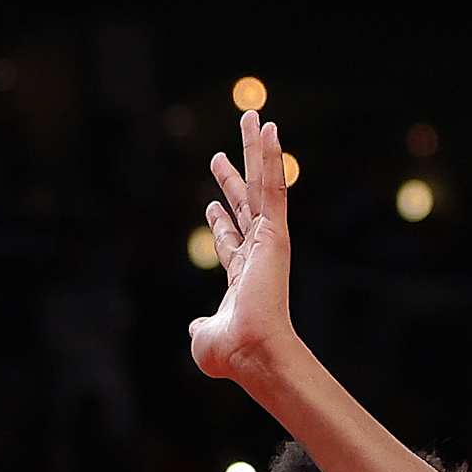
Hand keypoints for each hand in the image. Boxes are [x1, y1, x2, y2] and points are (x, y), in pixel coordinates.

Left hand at [188, 110, 296, 383]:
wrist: (250, 352)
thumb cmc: (231, 353)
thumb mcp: (205, 337)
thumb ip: (201, 327)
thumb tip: (196, 327)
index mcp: (242, 275)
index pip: (230, 240)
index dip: (220, 220)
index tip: (211, 202)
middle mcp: (258, 253)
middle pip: (245, 204)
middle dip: (235, 175)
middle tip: (224, 152)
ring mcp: (268, 240)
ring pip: (261, 185)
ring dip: (257, 150)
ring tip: (252, 118)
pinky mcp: (275, 233)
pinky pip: (273, 187)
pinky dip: (272, 158)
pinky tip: (270, 129)